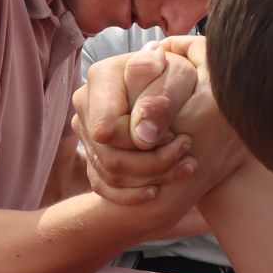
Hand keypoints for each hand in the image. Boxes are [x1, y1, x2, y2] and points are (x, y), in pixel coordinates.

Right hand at [71, 41, 236, 205]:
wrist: (178, 88)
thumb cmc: (181, 78)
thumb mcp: (181, 78)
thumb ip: (162, 99)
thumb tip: (142, 137)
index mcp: (101, 77)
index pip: (109, 128)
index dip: (142, 141)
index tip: (174, 136)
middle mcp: (86, 103)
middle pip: (109, 154)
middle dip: (153, 162)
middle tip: (187, 152)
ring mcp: (86, 130)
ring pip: (109, 172)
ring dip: (150, 178)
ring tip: (186, 167)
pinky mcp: (93, 152)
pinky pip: (103, 185)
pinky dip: (131, 195)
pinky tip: (156, 192)